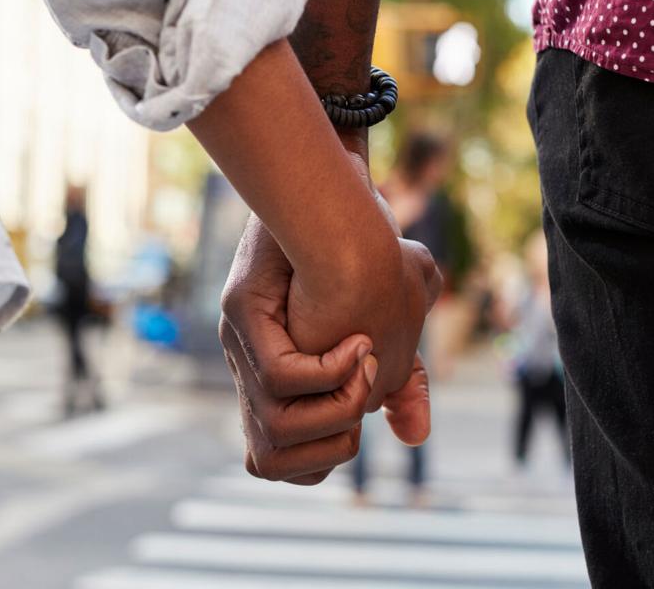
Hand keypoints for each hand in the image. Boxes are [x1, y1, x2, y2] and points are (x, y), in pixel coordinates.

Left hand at [220, 214, 438, 483]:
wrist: (334, 191)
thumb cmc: (369, 252)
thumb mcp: (394, 329)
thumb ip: (402, 385)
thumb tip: (413, 435)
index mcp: (275, 376)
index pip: (272, 461)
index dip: (315, 461)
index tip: (355, 426)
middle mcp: (249, 363)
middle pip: (263, 463)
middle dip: (327, 443)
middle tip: (364, 388)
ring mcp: (240, 339)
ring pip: (273, 430)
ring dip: (334, 409)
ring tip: (364, 362)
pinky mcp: (240, 309)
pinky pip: (281, 378)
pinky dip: (327, 371)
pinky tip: (357, 342)